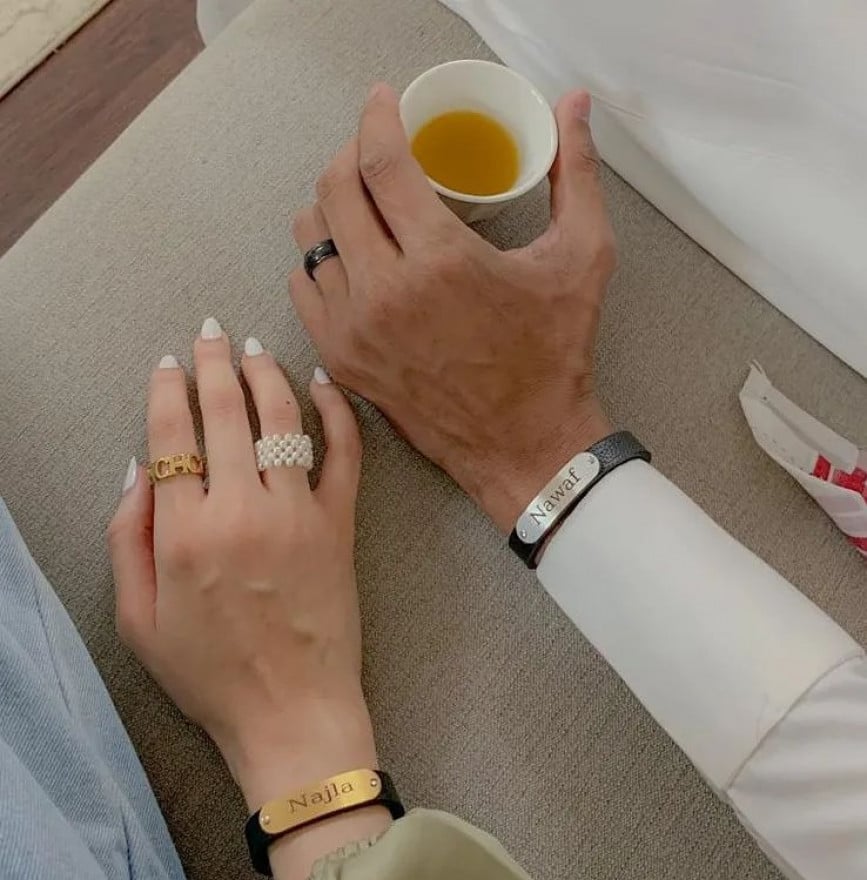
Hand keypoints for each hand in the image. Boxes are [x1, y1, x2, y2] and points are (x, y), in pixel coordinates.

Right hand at [107, 321, 374, 814]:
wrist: (292, 714)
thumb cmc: (211, 677)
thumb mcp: (138, 620)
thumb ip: (127, 539)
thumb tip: (139, 469)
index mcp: (183, 534)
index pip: (172, 436)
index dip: (165, 389)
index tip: (166, 363)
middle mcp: (240, 512)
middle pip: (224, 412)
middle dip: (212, 362)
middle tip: (209, 333)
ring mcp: (297, 515)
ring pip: (282, 420)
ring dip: (266, 373)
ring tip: (254, 348)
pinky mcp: (340, 527)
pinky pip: (345, 454)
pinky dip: (338, 412)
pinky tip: (324, 384)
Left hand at [289, 85, 614, 531]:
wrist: (523, 443)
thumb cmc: (554, 354)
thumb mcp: (582, 258)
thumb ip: (576, 173)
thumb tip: (575, 103)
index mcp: (441, 260)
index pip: (381, 162)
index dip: (376, 116)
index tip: (382, 100)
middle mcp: (385, 292)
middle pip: (334, 190)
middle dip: (351, 153)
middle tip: (376, 150)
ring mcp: (354, 330)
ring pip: (309, 238)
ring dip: (331, 205)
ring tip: (362, 201)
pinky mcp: (342, 359)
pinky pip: (303, 287)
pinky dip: (320, 261)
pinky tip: (350, 256)